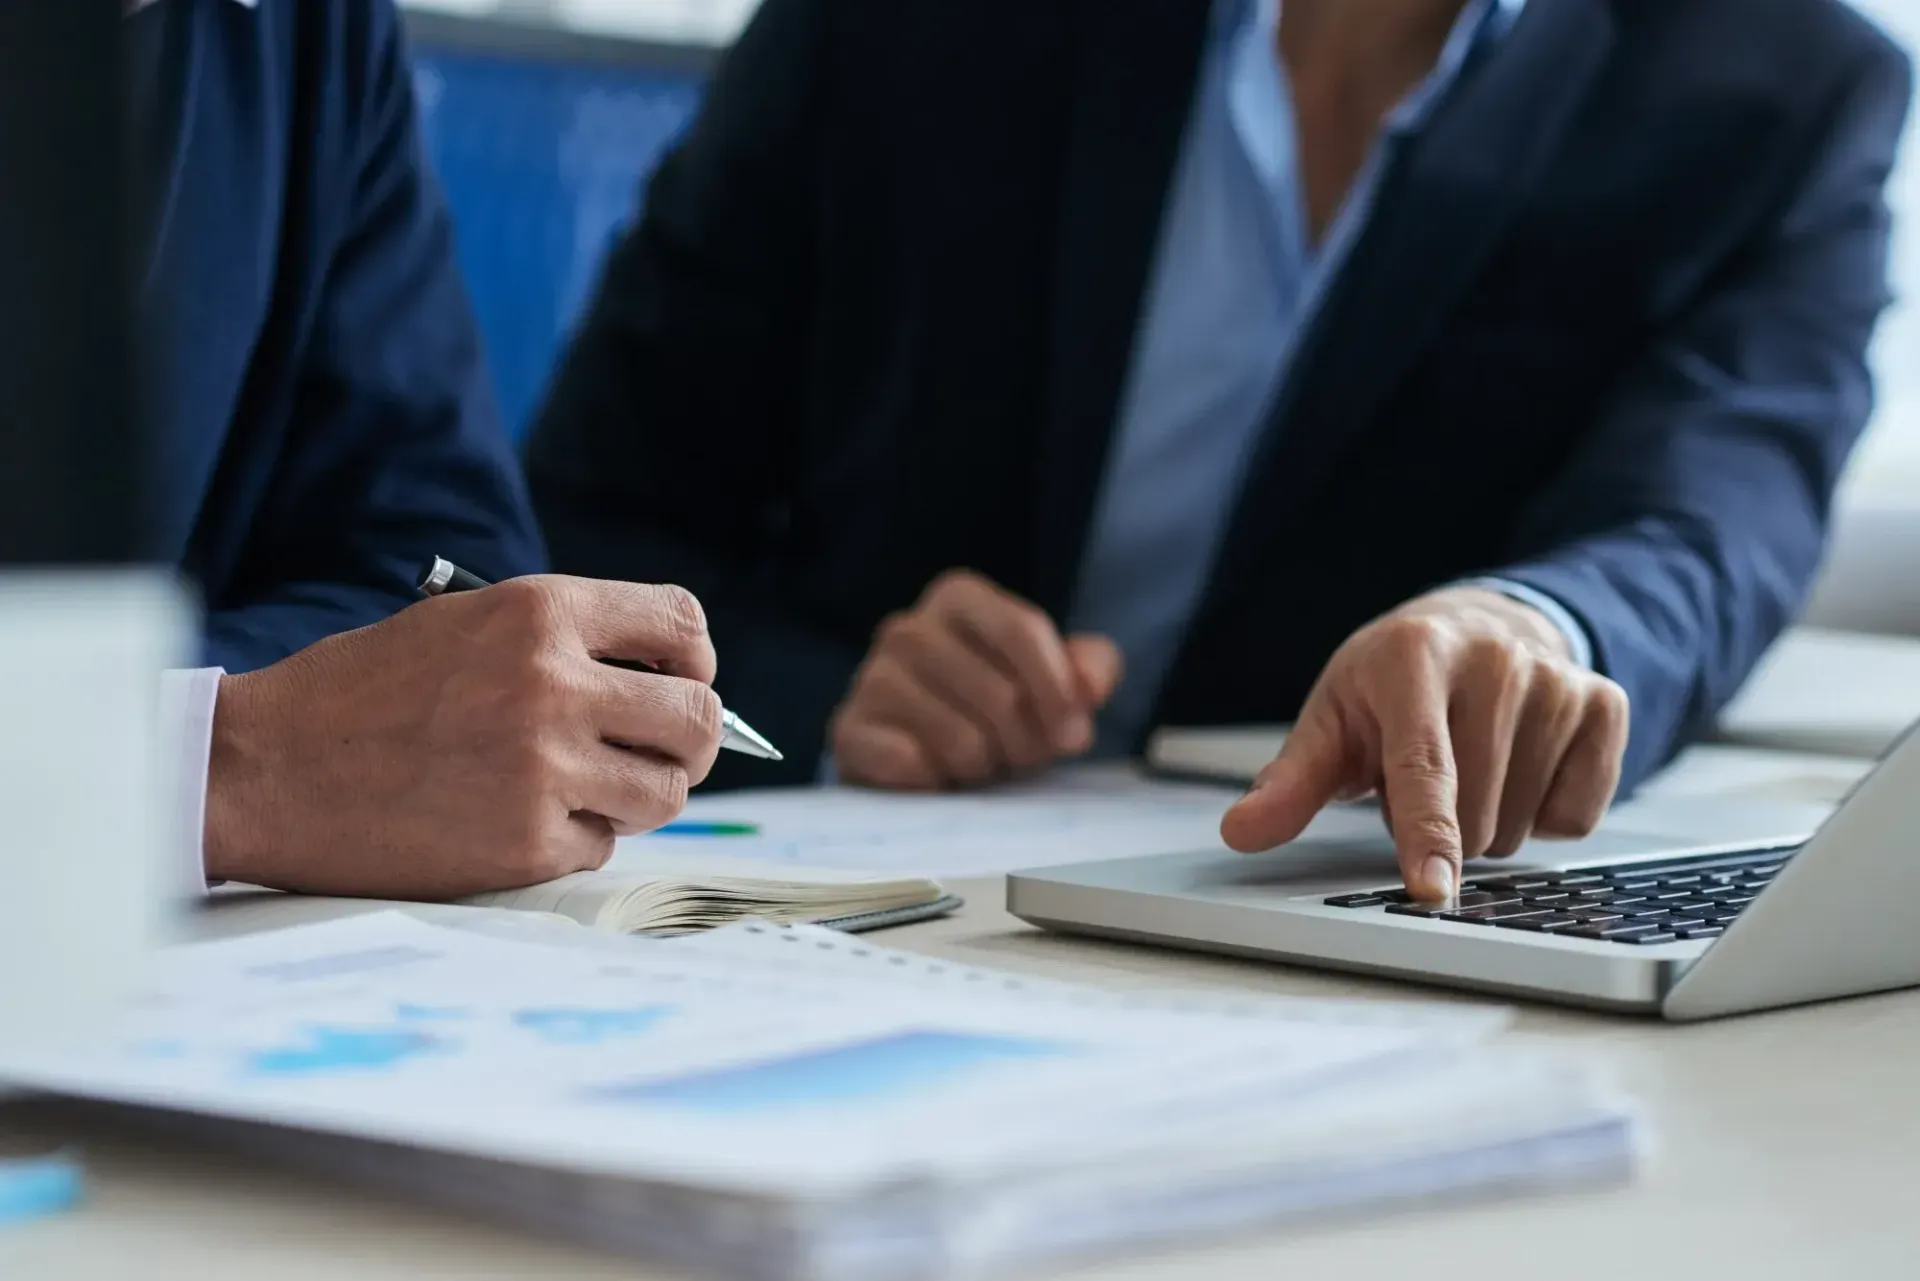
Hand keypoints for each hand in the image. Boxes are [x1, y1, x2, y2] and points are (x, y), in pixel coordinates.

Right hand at [204, 576, 723, 898]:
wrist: (262, 768)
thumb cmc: (360, 693)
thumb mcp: (464, 623)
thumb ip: (563, 642)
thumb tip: (665, 681)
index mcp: (541, 614)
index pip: (683, 624)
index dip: (694, 660)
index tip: (675, 682)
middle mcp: (554, 685)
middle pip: (698, 719)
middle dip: (688, 739)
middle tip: (656, 752)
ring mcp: (544, 768)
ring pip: (665, 791)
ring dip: (638, 795)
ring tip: (585, 788)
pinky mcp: (525, 842)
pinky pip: (601, 845)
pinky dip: (575, 838)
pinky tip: (517, 819)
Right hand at [831, 570, 1121, 789]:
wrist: (919, 752)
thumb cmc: (994, 708)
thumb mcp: (1054, 679)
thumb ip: (1089, 668)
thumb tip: (1090, 687)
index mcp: (959, 597)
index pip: (1022, 630)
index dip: (1057, 691)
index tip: (1074, 733)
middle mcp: (908, 628)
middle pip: (998, 694)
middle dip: (1026, 743)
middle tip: (1022, 757)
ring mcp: (871, 677)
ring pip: (960, 739)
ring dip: (983, 767)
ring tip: (980, 764)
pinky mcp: (848, 729)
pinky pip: (911, 764)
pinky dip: (937, 781)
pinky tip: (936, 775)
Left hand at [1220, 587, 1628, 900]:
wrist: (1478, 626)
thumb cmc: (1392, 684)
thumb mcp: (1333, 720)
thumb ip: (1290, 781)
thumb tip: (1243, 830)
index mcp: (1414, 658)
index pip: (1423, 767)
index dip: (1425, 835)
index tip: (1431, 890)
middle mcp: (1496, 661)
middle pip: (1476, 814)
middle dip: (1442, 827)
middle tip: (1424, 779)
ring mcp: (1559, 681)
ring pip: (1526, 823)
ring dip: (1490, 823)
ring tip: (1469, 769)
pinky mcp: (1607, 704)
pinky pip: (1578, 814)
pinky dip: (1545, 813)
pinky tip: (1521, 767)